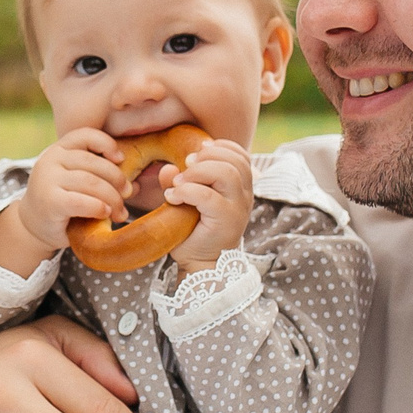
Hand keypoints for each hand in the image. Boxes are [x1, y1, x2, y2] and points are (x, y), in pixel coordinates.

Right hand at [0, 130, 129, 273]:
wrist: (33, 226)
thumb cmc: (64, 203)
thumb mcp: (79, 183)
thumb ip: (102, 178)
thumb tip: (136, 185)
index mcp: (59, 149)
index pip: (86, 135)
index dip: (107, 144)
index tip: (121, 160)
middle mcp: (51, 160)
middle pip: (94, 163)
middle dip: (117, 179)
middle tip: (127, 195)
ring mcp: (48, 180)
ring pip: (91, 183)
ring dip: (112, 198)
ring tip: (120, 212)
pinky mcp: (50, 201)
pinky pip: (82, 201)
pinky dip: (99, 208)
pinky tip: (105, 214)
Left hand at [162, 140, 254, 268]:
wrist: (202, 265)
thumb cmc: (194, 232)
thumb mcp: (187, 202)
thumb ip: (180, 182)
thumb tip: (167, 168)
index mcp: (241, 188)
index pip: (241, 156)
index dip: (221, 147)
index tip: (198, 151)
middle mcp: (245, 196)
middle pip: (234, 161)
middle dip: (206, 157)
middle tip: (185, 166)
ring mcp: (239, 208)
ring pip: (227, 173)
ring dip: (197, 172)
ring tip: (178, 183)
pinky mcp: (227, 221)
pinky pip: (209, 196)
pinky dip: (187, 191)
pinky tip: (173, 197)